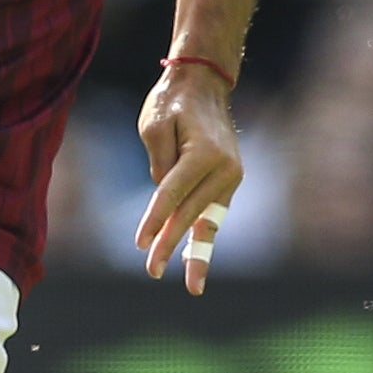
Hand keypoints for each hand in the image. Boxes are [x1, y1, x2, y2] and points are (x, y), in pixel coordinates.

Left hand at [133, 58, 242, 294]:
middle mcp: (224, 168)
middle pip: (190, 213)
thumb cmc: (172, 103)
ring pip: (209, 220)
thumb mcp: (154, 124)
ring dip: (197, 253)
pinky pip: (213, 215)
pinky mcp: (230, 181)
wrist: (204, 86)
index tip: (140, 244)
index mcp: (204, 153)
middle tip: (151, 270)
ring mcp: (232, 176)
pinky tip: (196, 264)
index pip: (172, 193)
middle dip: (170, 243)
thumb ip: (158, 162)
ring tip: (193, 286)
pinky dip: (204, 238)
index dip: (155, 220)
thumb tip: (164, 199)